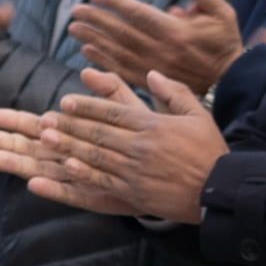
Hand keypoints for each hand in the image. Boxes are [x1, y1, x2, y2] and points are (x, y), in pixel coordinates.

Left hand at [0, 69, 227, 224]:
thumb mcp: (197, 114)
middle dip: (70, 125)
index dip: (87, 106)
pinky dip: (84, 174)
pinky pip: (104, 181)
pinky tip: (66, 167)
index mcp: (153, 125)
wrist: (221, 188)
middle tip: (44, 119)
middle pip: (99, 132)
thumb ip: (173, 92)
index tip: (65, 101)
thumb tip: (151, 73)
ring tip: (46, 139)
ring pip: (96, 155)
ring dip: (69, 146)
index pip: (114, 112)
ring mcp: (135, 170)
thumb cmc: (210, 150)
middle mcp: (140, 146)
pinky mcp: (134, 192)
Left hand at [69, 0, 242, 94]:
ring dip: (93, 39)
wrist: (230, 81)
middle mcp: (161, 50)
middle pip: (121, 32)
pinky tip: (87, 51)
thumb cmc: (224, 43)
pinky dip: (102, 61)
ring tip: (74, 28)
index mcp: (176, 31)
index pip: (138, 14)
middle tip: (76, 10)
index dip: (115, 3)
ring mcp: (153, 68)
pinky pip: (120, 71)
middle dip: (96, 20)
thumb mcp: (222, 13)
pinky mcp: (150, 81)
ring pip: (116, 52)